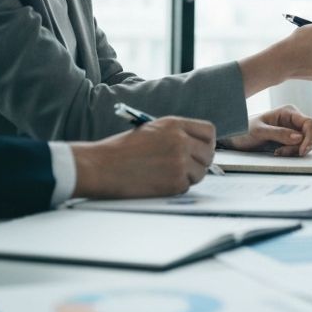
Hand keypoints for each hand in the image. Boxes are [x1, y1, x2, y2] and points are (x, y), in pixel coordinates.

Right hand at [71, 116, 215, 198]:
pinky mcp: (174, 183)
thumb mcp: (153, 130)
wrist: (102, 166)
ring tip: (170, 175)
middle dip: (201, 161)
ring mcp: (179, 162)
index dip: (207, 142)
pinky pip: (187, 186)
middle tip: (189, 166)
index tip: (202, 148)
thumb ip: (176, 134)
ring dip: (190, 176)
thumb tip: (195, 145)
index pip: (209, 131)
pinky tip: (161, 183)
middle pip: (208, 153)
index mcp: (175, 124)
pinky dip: (177, 187)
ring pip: (200, 172)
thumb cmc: (122, 149)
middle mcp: (181, 141)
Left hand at [227, 107, 311, 156]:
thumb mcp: (260, 131)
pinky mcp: (290, 138)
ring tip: (279, 152)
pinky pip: (299, 146)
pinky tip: (279, 152)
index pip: (309, 123)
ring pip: (306, 141)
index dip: (309, 137)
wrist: (236, 137)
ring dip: (296, 150)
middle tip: (286, 153)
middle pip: (311, 132)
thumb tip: (299, 137)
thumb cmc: (245, 130)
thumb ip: (279, 133)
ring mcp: (292, 128)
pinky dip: (293, 152)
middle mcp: (293, 119)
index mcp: (288, 111)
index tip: (302, 151)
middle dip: (303, 145)